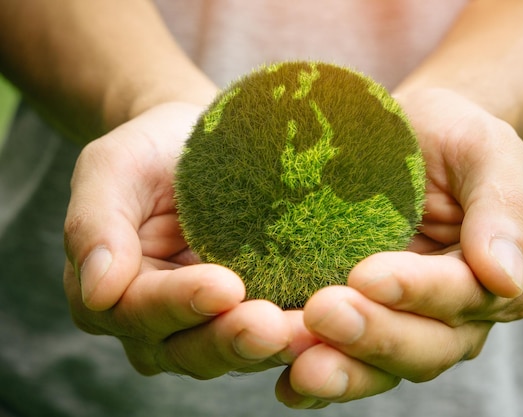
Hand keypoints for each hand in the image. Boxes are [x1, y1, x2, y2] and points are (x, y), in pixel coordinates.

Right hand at [63, 102, 318, 377]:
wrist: (195, 145)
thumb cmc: (149, 152)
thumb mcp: (111, 169)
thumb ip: (94, 225)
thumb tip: (97, 290)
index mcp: (112, 293)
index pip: (141, 310)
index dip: (180, 303)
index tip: (224, 286)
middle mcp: (157, 324)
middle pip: (188, 347)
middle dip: (231, 338)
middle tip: (270, 325)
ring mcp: (206, 324)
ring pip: (233, 353)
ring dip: (270, 348)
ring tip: (308, 332)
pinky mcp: (249, 314)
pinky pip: (270, 336)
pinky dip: (296, 337)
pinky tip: (328, 328)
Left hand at [275, 88, 522, 407]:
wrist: (417, 138)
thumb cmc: (455, 140)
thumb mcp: (488, 153)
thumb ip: (503, 209)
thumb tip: (506, 278)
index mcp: (494, 278)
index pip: (460, 295)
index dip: (416, 292)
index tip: (368, 276)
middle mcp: (454, 316)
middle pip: (423, 346)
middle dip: (372, 336)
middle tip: (323, 313)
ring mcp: (406, 324)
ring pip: (382, 367)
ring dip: (341, 370)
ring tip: (298, 362)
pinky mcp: (364, 324)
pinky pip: (344, 359)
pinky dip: (318, 381)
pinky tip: (287, 384)